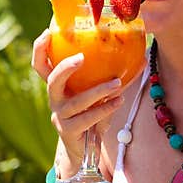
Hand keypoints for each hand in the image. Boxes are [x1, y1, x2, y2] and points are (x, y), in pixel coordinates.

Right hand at [31, 29, 124, 171]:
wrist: (85, 150)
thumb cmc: (93, 115)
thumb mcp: (100, 95)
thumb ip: (114, 78)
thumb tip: (142, 57)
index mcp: (59, 86)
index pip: (41, 64)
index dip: (40, 48)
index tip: (48, 31)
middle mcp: (55, 99)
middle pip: (52, 80)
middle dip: (65, 67)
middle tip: (82, 57)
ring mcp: (60, 116)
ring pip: (76, 101)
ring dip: (98, 91)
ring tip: (116, 83)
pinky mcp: (68, 131)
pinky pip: (87, 118)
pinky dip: (105, 109)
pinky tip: (119, 101)